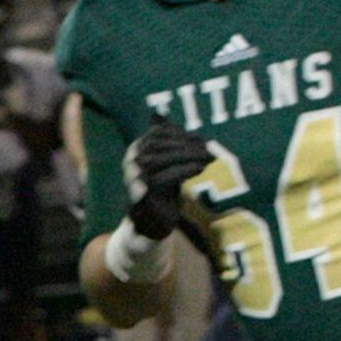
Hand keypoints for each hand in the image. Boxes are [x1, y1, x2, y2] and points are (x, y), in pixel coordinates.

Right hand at [122, 119, 217, 242]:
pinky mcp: (144, 193)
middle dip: (188, 145)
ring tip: (209, 157)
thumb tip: (170, 119)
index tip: (201, 138)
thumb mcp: (167, 160)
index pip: (158, 133)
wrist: (152, 221)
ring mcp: (135, 177)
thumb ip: (169, 141)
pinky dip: (185, 171)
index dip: (181, 133)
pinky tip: (200, 169)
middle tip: (209, 148)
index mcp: (136, 149)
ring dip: (189, 156)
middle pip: (161, 145)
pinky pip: (166, 177)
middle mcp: (131, 160)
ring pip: (164, 159)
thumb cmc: (162, 187)